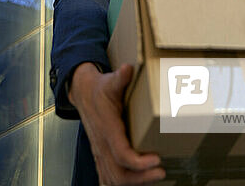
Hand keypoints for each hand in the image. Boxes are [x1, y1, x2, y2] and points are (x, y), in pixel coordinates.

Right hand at [69, 62, 164, 184]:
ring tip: (154, 176)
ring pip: (113, 179)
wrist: (84, 94)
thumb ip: (120, 78)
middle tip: (161, 171)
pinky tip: (136, 183)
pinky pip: (107, 177)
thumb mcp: (110, 81)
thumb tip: (127, 69)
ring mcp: (100, 152)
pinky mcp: (101, 154)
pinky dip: (122, 184)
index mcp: (107, 128)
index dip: (138, 161)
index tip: (157, 158)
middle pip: (118, 173)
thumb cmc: (100, 89)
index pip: (121, 153)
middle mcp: (102, 144)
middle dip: (140, 177)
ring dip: (134, 183)